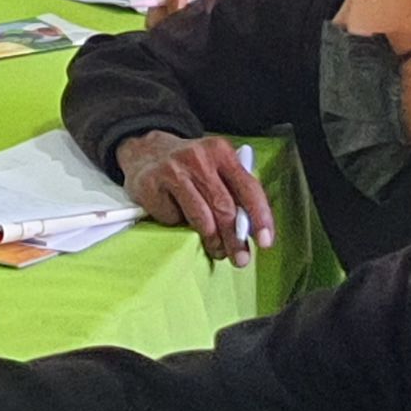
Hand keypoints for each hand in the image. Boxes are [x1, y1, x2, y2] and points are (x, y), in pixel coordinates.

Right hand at [113, 131, 273, 266]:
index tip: (265, 241)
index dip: (260, 217)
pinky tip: (178, 218)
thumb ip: (234, 191)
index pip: (248, 187)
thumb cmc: (190, 167)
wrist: (145, 152)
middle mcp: (198, 158)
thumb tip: (250, 228)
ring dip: (213, 241)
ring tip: (216, 250)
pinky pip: (173, 218)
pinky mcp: (151, 184)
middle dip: (235, 239)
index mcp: (221, 151)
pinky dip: (179, 225)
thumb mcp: (215, 168)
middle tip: (240, 259)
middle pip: (224, 208)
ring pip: (201, 218)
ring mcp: (173, 170)